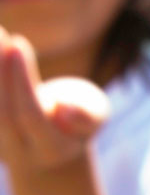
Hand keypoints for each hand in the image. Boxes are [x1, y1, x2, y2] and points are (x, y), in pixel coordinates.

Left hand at [0, 27, 110, 174]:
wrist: (50, 148)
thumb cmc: (79, 122)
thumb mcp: (95, 118)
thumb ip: (86, 116)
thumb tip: (63, 109)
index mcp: (51, 149)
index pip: (30, 114)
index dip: (22, 81)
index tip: (19, 43)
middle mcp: (17, 151)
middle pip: (1, 113)